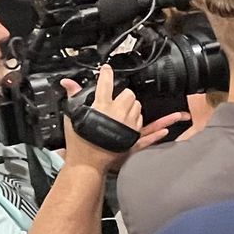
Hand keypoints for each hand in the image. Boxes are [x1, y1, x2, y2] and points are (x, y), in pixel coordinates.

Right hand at [60, 65, 188, 173]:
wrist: (86, 163)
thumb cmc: (78, 142)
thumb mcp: (72, 116)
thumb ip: (74, 97)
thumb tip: (67, 83)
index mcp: (102, 107)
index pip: (105, 84)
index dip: (106, 74)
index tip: (107, 70)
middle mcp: (118, 115)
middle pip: (129, 96)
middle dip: (123, 96)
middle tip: (116, 100)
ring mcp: (128, 128)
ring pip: (139, 110)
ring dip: (133, 109)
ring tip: (124, 113)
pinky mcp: (133, 141)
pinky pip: (149, 135)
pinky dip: (157, 133)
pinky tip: (166, 129)